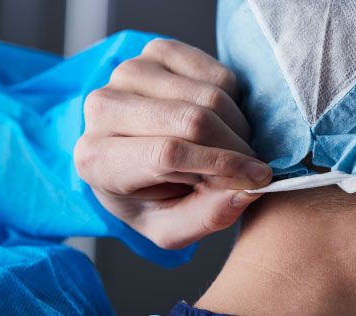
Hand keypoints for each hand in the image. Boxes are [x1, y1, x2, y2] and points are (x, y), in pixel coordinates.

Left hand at [74, 39, 270, 249]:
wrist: (132, 156)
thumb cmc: (150, 196)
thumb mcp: (171, 228)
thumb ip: (207, 218)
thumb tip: (247, 191)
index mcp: (97, 159)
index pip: (167, 153)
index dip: (221, 164)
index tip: (258, 178)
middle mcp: (103, 108)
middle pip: (193, 120)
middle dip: (236, 146)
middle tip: (251, 166)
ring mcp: (128, 72)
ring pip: (209, 94)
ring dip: (237, 126)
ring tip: (231, 147)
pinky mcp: (155, 51)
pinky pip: (216, 72)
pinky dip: (232, 99)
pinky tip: (219, 120)